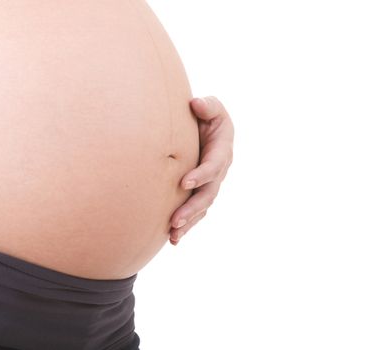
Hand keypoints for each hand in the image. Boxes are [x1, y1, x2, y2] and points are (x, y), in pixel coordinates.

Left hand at [169, 96, 233, 244]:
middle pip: (208, 194)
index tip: (184, 183)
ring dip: (189, 222)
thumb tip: (196, 104)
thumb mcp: (211, 107)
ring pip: (202, 207)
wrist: (205, 129)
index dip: (201, 175)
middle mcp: (219, 171)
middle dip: (192, 208)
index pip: (214, 165)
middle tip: (175, 220)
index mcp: (223, 150)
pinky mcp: (201, 192)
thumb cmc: (206, 115)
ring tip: (173, 235)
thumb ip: (207, 106)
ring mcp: (211, 184)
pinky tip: (172, 240)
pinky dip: (186, 226)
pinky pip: (196, 212)